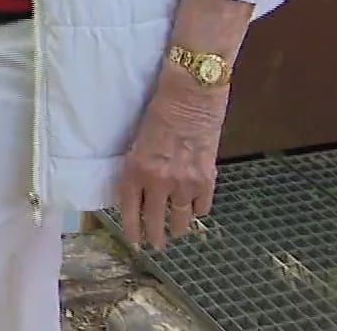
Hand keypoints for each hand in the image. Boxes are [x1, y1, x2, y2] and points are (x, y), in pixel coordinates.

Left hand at [116, 72, 228, 250]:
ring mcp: (184, 182)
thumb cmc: (159, 108)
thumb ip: (138, 167)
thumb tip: (138, 190)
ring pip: (180, 220)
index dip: (132, 230)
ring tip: (176, 232)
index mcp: (135, 170)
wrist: (191, 93)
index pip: (129, 211)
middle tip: (156, 244)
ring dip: (178, 228)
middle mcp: (158, 182)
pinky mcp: (207, 178)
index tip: (134, 240)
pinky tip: (195, 211)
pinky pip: (202, 206)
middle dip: (155, 237)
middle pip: (155, 222)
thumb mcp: (137, 140)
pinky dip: (198, 211)